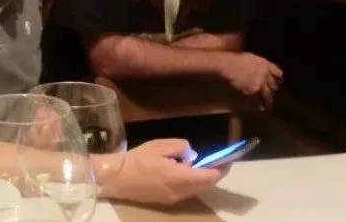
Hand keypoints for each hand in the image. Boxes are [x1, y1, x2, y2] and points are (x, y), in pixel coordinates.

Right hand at [100, 139, 223, 204]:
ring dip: (204, 179)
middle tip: (220, 161)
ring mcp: (174, 198)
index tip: (228, 159)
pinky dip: (193, 182)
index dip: (221, 168)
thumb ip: (181, 147)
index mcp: (180, 178)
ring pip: (197, 190)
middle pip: (206, 185)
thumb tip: (192, 155)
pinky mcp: (166, 200)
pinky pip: (187, 192)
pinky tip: (186, 172)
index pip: (209, 176)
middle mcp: (180, 192)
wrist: (117, 178)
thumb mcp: (160, 145)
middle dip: (215, 174)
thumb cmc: (138, 159)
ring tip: (205, 165)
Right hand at [221, 52, 282, 107]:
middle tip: (270, 95)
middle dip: (272, 91)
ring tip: (266, 107)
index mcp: (265, 64)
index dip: (278, 79)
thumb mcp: (250, 58)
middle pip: (274, 85)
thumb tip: (258, 70)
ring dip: (268, 102)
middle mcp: (265, 74)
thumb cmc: (235, 59)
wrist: (228, 64)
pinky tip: (257, 107)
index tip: (277, 83)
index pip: (278, 73)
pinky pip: (258, 99)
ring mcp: (260, 83)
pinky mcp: (253, 90)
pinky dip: (258, 103)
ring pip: (268, 95)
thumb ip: (258, 64)